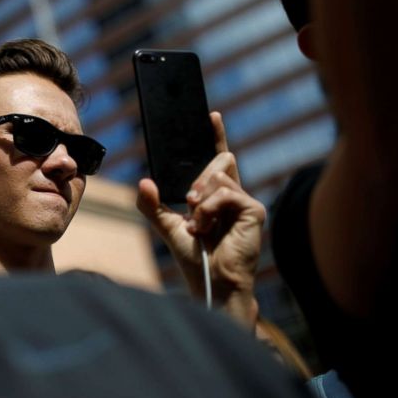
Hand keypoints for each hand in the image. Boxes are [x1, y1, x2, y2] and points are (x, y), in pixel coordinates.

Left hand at [136, 112, 263, 328]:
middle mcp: (234, 196)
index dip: (216, 136)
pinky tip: (206, 226)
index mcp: (217, 196)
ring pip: (218, 176)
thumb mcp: (167, 227)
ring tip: (199, 225)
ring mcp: (246, 202)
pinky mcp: (254, 211)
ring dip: (201, 201)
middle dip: (199, 178)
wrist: (210, 282)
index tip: (211, 115)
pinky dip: (209, 208)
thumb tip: (143, 182)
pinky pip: (226, 192)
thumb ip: (152, 205)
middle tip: (189, 202)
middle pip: (219, 161)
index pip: (217, 158)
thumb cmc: (195, 259)